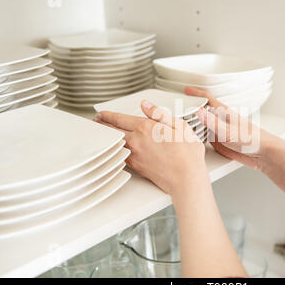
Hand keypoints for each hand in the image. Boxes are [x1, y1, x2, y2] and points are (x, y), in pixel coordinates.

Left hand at [94, 100, 209, 198]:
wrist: (186, 179)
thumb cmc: (187, 155)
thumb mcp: (180, 126)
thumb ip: (160, 114)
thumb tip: (146, 105)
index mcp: (146, 128)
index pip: (120, 118)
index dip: (108, 115)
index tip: (102, 113)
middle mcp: (136, 141)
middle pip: (112, 131)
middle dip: (102, 124)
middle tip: (96, 121)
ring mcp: (135, 155)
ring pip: (114, 143)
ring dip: (106, 137)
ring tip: (102, 133)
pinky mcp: (136, 167)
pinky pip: (120, 155)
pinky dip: (113, 149)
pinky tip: (114, 148)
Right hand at [185, 87, 277, 170]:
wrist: (263, 154)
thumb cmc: (253, 139)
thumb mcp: (229, 131)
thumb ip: (213, 122)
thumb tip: (199, 112)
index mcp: (223, 113)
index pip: (207, 98)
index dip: (195, 93)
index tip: (185, 90)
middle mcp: (220, 121)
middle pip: (202, 110)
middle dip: (190, 108)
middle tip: (177, 108)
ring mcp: (219, 131)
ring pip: (202, 124)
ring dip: (192, 123)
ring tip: (179, 123)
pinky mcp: (220, 142)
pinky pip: (205, 137)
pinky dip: (196, 136)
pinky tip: (192, 139)